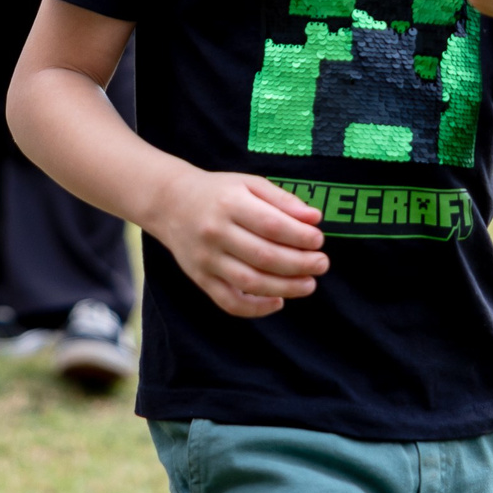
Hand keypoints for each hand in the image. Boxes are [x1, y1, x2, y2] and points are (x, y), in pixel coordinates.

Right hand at [143, 167, 327, 317]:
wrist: (170, 203)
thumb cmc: (218, 192)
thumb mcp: (249, 183)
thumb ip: (282, 200)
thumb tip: (315, 218)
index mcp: (230, 204)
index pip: (271, 225)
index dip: (300, 236)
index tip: (319, 240)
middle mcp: (215, 233)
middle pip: (264, 256)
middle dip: (300, 264)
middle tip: (322, 264)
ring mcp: (206, 259)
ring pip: (250, 282)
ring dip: (285, 287)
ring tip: (309, 284)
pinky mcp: (200, 278)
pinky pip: (229, 302)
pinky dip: (256, 309)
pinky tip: (278, 302)